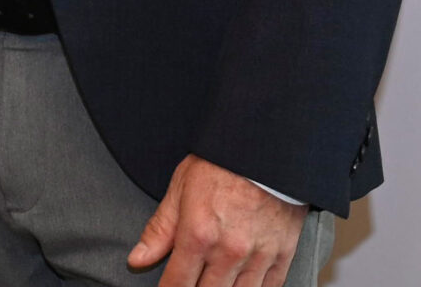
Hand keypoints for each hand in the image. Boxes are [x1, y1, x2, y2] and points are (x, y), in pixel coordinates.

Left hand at [129, 154, 306, 286]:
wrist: (265, 149)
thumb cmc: (221, 164)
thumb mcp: (180, 188)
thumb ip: (160, 230)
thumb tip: (138, 259)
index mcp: (199, 234)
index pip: (177, 284)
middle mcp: (228, 251)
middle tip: (189, 282)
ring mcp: (258, 256)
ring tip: (214, 282)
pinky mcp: (282, 254)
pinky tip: (242, 284)